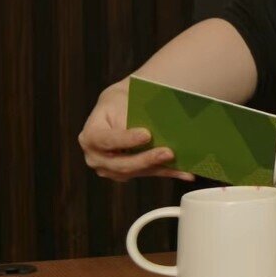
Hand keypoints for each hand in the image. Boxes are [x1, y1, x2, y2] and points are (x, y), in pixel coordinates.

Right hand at [79, 80, 195, 182]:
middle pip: (122, 163)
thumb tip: (153, 133)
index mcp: (90, 136)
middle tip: (168, 152)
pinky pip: (148, 173)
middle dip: (147, 159)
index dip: (127, 140)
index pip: (108, 140)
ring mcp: (110, 169)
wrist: (118, 109)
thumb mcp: (119, 102)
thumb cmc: (119, 103)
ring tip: (180, 164)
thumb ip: (129, 119)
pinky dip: (167, 172)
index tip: (147, 134)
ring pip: (137, 172)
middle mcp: (96, 157)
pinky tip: (185, 173)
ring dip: (160, 167)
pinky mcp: (126, 173)